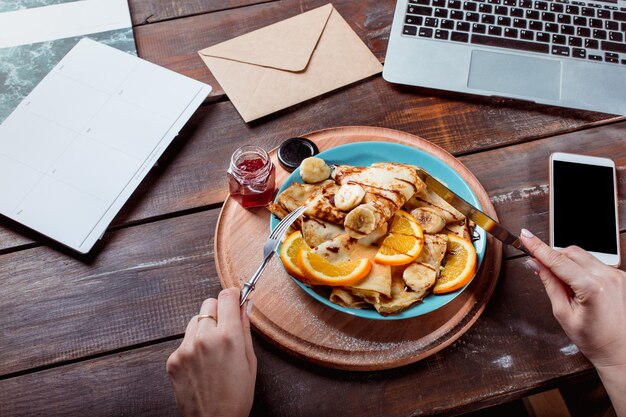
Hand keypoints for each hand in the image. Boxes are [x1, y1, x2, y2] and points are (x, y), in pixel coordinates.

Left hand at [166, 288, 256, 416]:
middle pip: (209, 304)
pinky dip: (193, 346)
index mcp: (228, 337)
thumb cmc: (237, 395)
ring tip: (213, 350)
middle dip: (218, 311)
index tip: (236, 300)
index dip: (233, 296)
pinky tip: (201, 364)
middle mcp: (205, 338)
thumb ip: (245, 328)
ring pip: (195, 320)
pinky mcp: (173, 359)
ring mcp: (186, 348)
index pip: (226, 296)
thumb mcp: (250, 360)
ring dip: (204, 327)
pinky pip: (184, 340)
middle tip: (225, 329)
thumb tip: (246, 304)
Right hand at [520, 229, 625, 416]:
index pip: (558, 260)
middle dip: (553, 257)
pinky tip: (580, 288)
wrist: (620, 351)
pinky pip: (594, 263)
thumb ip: (549, 283)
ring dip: (568, 264)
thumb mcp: (563, 313)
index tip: (525, 237)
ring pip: (582, 256)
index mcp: (593, 287)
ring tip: (568, 288)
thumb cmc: (594, 339)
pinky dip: (581, 269)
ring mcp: (617, 275)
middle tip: (541, 270)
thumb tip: (536, 264)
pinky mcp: (621, 276)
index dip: (538, 247)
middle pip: (571, 252)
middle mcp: (608, 277)